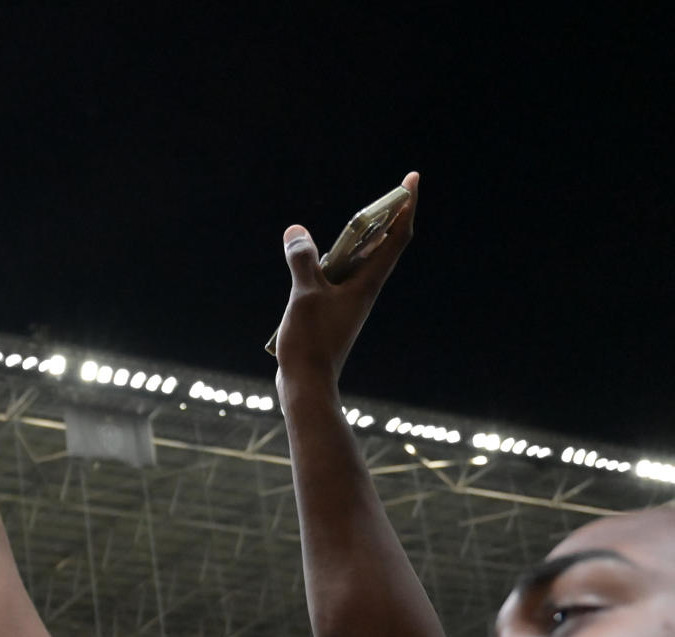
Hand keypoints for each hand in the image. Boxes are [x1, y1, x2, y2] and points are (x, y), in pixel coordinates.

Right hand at [273, 171, 418, 385]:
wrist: (307, 383)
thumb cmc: (311, 342)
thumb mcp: (304, 295)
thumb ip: (302, 261)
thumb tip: (296, 231)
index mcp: (367, 283)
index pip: (395, 236)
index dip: (405, 206)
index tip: (411, 181)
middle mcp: (364, 290)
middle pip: (384, 246)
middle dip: (388, 218)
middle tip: (388, 194)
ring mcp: (349, 302)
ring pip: (362, 262)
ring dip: (363, 238)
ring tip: (358, 220)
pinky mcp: (333, 313)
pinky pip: (341, 278)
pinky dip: (337, 260)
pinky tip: (319, 259)